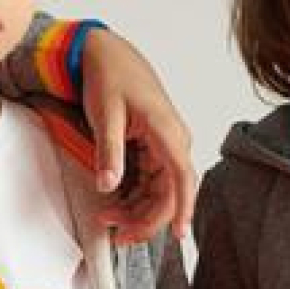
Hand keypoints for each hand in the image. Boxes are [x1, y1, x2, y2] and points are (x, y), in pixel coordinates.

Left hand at [78, 29, 195, 242]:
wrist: (105, 54)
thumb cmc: (110, 76)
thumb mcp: (105, 113)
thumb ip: (109, 151)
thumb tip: (108, 186)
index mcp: (167, 132)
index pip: (183, 178)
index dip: (184, 209)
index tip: (179, 235)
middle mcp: (173, 143)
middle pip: (171, 194)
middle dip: (146, 219)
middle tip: (116, 234)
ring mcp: (164, 148)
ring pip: (160, 193)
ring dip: (137, 212)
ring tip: (106, 220)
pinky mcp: (153, 151)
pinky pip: (149, 184)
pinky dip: (133, 199)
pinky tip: (112, 206)